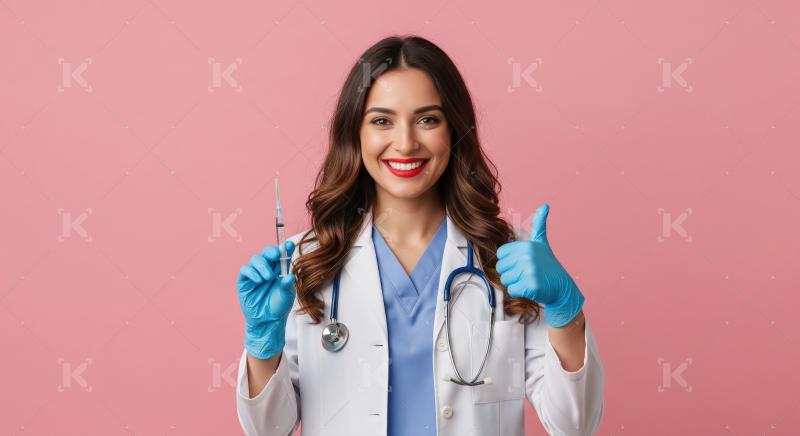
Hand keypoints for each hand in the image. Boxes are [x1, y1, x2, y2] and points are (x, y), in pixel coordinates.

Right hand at [236, 241, 295, 358]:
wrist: (267, 321)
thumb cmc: (279, 306)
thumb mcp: (287, 295)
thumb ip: (287, 284)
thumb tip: (290, 275)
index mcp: (279, 269)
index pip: (282, 254)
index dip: (285, 248)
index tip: (289, 245)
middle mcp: (267, 268)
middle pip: (267, 253)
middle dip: (271, 251)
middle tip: (276, 255)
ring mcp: (255, 274)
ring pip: (255, 259)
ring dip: (262, 265)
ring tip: (268, 278)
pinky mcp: (244, 281)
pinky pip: (245, 270)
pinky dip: (252, 272)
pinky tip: (259, 280)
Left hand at [496, 204, 584, 327]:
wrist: (562, 287)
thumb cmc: (548, 265)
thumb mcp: (542, 243)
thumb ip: (539, 224)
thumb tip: (545, 205)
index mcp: (526, 245)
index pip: (501, 254)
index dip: (509, 260)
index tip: (522, 262)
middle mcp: (527, 256)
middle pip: (501, 268)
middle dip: (511, 273)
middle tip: (527, 273)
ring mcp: (529, 271)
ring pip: (505, 280)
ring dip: (515, 283)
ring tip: (529, 279)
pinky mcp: (530, 286)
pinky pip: (511, 290)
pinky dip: (519, 292)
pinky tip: (530, 288)